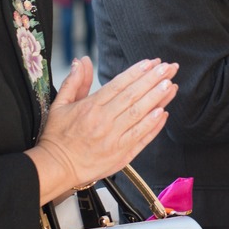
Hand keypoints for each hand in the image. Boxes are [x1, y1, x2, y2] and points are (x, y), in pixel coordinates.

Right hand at [31, 57, 177, 195]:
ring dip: (158, 99)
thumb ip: (75, 81)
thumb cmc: (58, 137)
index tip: (151, 63)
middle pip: (133, 96)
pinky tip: (163, 113)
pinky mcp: (121, 155)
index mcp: (90, 107)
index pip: (119, 85)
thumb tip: (83, 61)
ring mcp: (114, 139)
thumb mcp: (60, 104)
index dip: (137, 72)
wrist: (57, 168)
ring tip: (171, 86)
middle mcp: (104, 121)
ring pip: (140, 115)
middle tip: (168, 68)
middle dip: (153, 80)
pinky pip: (141, 138)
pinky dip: (153, 126)